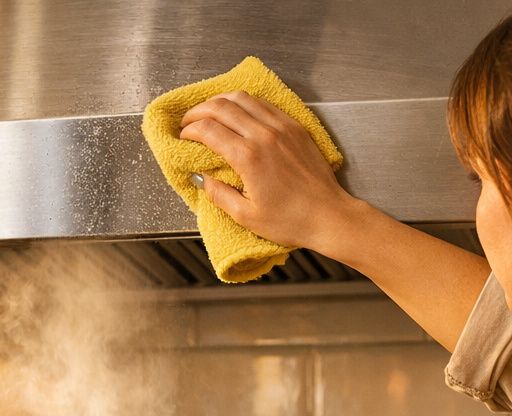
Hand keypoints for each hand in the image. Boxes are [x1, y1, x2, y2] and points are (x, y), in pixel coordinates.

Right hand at [179, 91, 363, 254]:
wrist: (328, 215)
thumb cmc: (290, 220)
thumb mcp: (246, 216)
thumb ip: (218, 194)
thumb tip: (200, 178)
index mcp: (249, 158)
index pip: (209, 130)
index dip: (190, 130)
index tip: (183, 137)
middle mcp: (264, 135)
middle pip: (222, 107)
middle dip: (199, 111)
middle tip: (189, 121)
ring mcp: (281, 127)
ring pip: (243, 98)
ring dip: (220, 101)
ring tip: (209, 112)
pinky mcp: (294, 126)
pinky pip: (264, 104)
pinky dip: (245, 103)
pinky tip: (238, 112)